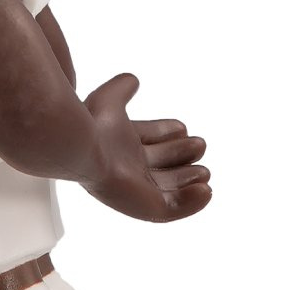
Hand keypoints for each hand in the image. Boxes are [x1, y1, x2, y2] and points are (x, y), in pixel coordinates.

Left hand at [81, 73, 211, 221]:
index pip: (146, 141)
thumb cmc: (91, 124)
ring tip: (204, 172)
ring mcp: (134, 189)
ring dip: (188, 181)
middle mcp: (125, 169)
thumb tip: (132, 79)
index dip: (165, 133)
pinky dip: (190, 204)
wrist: (83, 147)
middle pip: (159, 166)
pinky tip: (206, 191)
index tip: (182, 127)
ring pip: (167, 190)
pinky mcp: (142, 206)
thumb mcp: (109, 99)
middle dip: (180, 156)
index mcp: (117, 146)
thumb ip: (121, 89)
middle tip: (199, 146)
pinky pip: (170, 210)